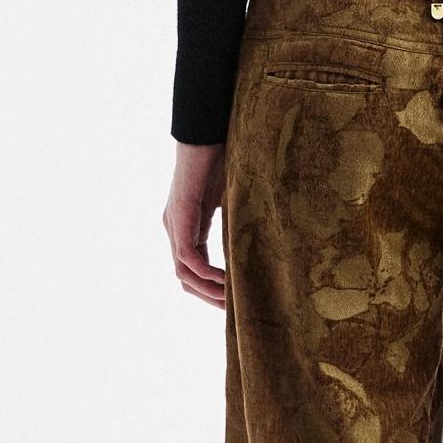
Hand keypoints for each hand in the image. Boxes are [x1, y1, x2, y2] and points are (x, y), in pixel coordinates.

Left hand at [163, 141, 226, 307]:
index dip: (211, 287)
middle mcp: (175, 227)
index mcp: (187, 224)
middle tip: (234, 312)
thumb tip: (267, 235)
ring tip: (231, 303)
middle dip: (208, 297)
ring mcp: (174, 222)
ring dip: (206, 291)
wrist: (209, 129)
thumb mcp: (234, 196)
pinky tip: (225, 279)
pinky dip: (204, 272)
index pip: (193, 268)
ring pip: (183, 272)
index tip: (235, 300)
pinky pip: (186, 256)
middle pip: (184, 277)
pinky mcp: (179, 216)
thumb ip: (240, 217)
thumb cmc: (223, 155)